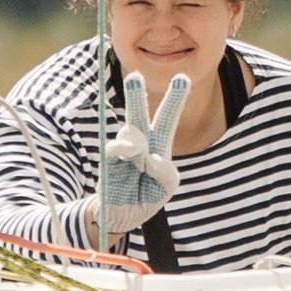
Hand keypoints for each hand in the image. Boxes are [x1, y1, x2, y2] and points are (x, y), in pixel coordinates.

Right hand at [94, 71, 186, 239]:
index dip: (174, 98)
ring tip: (142, 164)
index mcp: (159, 144)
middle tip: (134, 77)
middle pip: (139, 114)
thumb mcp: (166, 186)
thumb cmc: (147, 195)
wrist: (122, 214)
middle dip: (136, 95)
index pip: (166, 118)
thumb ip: (164, 172)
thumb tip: (146, 154)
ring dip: (139, 146)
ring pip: (131, 133)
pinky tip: (134, 162)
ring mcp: (123, 149)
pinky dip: (128, 154)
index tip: (182, 76)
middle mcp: (140, 142)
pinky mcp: (109, 160)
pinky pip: (117, 149)